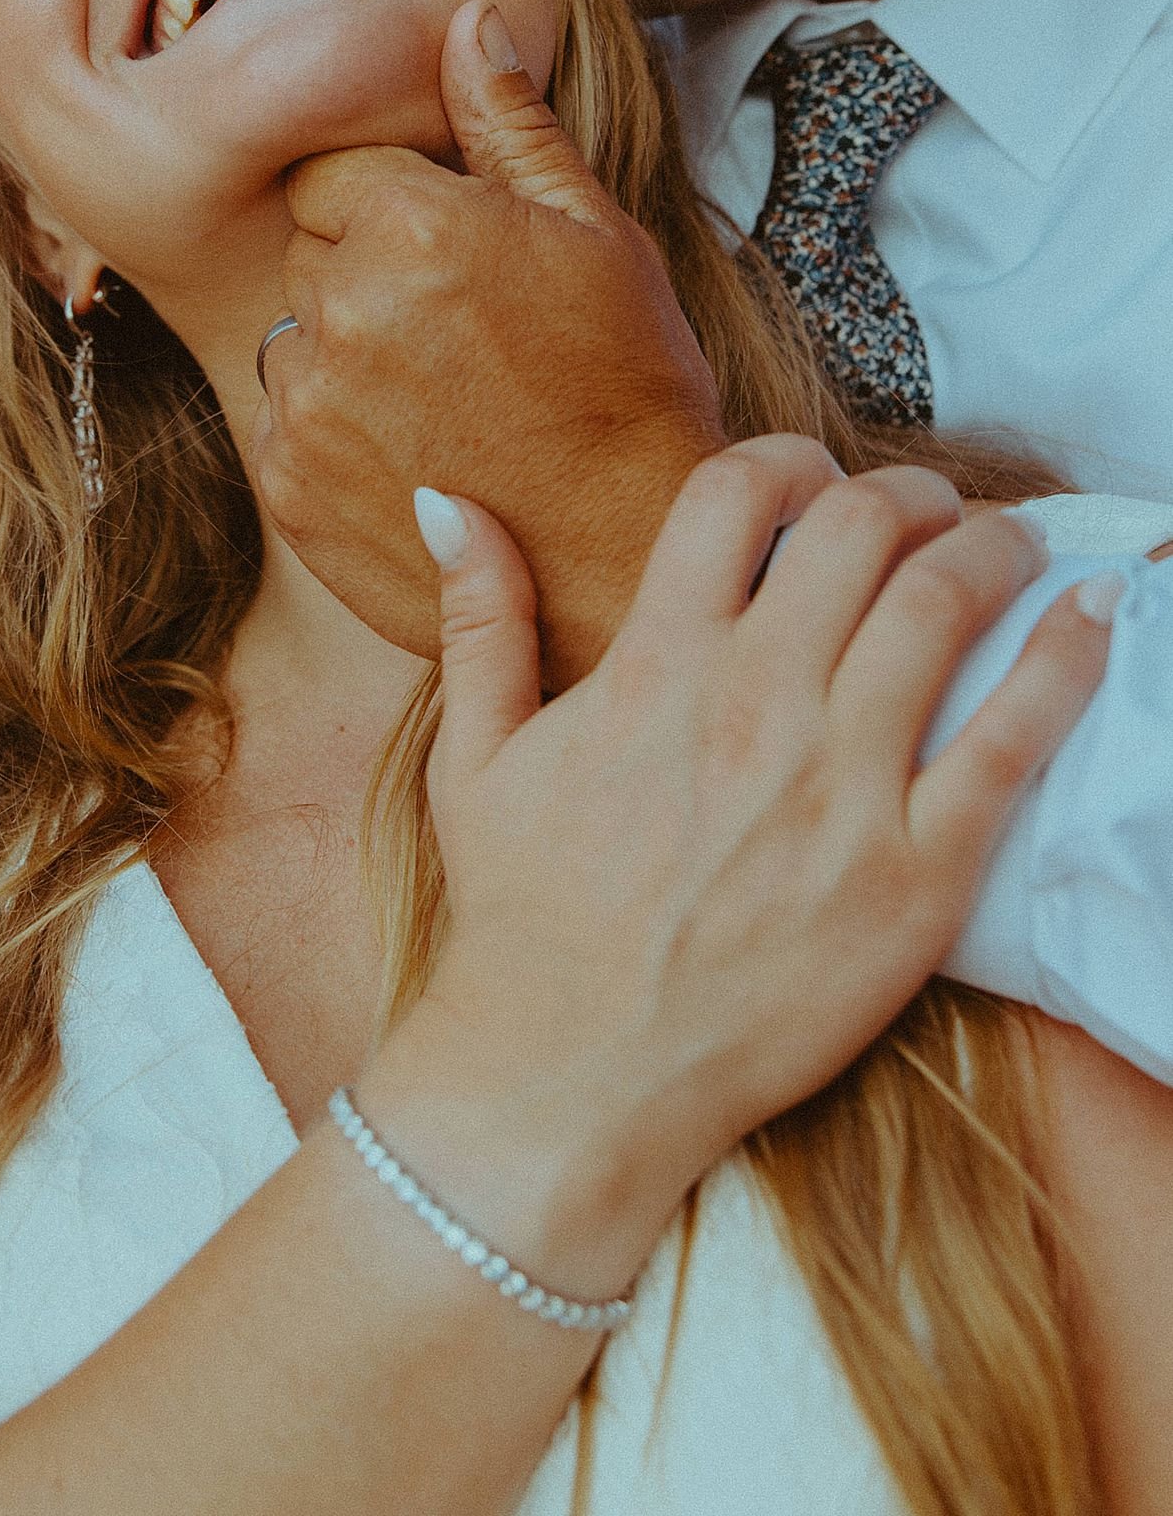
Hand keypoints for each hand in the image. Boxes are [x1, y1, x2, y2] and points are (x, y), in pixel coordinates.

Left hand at [251, 0, 723, 687]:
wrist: (627, 560)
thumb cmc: (630, 388)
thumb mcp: (595, 236)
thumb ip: (511, 126)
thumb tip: (467, 18)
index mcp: (409, 223)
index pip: (331, 176)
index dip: (390, 212)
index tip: (448, 261)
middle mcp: (338, 309)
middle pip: (307, 257)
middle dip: (364, 280)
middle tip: (461, 340)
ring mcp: (304, 407)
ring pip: (290, 343)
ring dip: (342, 361)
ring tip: (443, 406)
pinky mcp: (287, 490)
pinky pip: (282, 429)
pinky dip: (331, 439)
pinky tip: (417, 460)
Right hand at [362, 439, 1113, 1300]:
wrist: (571, 1082)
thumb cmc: (521, 920)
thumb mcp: (473, 759)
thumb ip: (476, 618)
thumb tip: (450, 498)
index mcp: (655, 667)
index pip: (740, 492)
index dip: (785, 459)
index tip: (807, 478)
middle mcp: (755, 707)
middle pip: (861, 526)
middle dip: (901, 490)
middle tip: (916, 508)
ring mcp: (842, 788)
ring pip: (945, 603)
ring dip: (988, 544)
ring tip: (1001, 546)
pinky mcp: (916, 875)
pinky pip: (1015, 739)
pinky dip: (1065, 656)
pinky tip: (1089, 611)